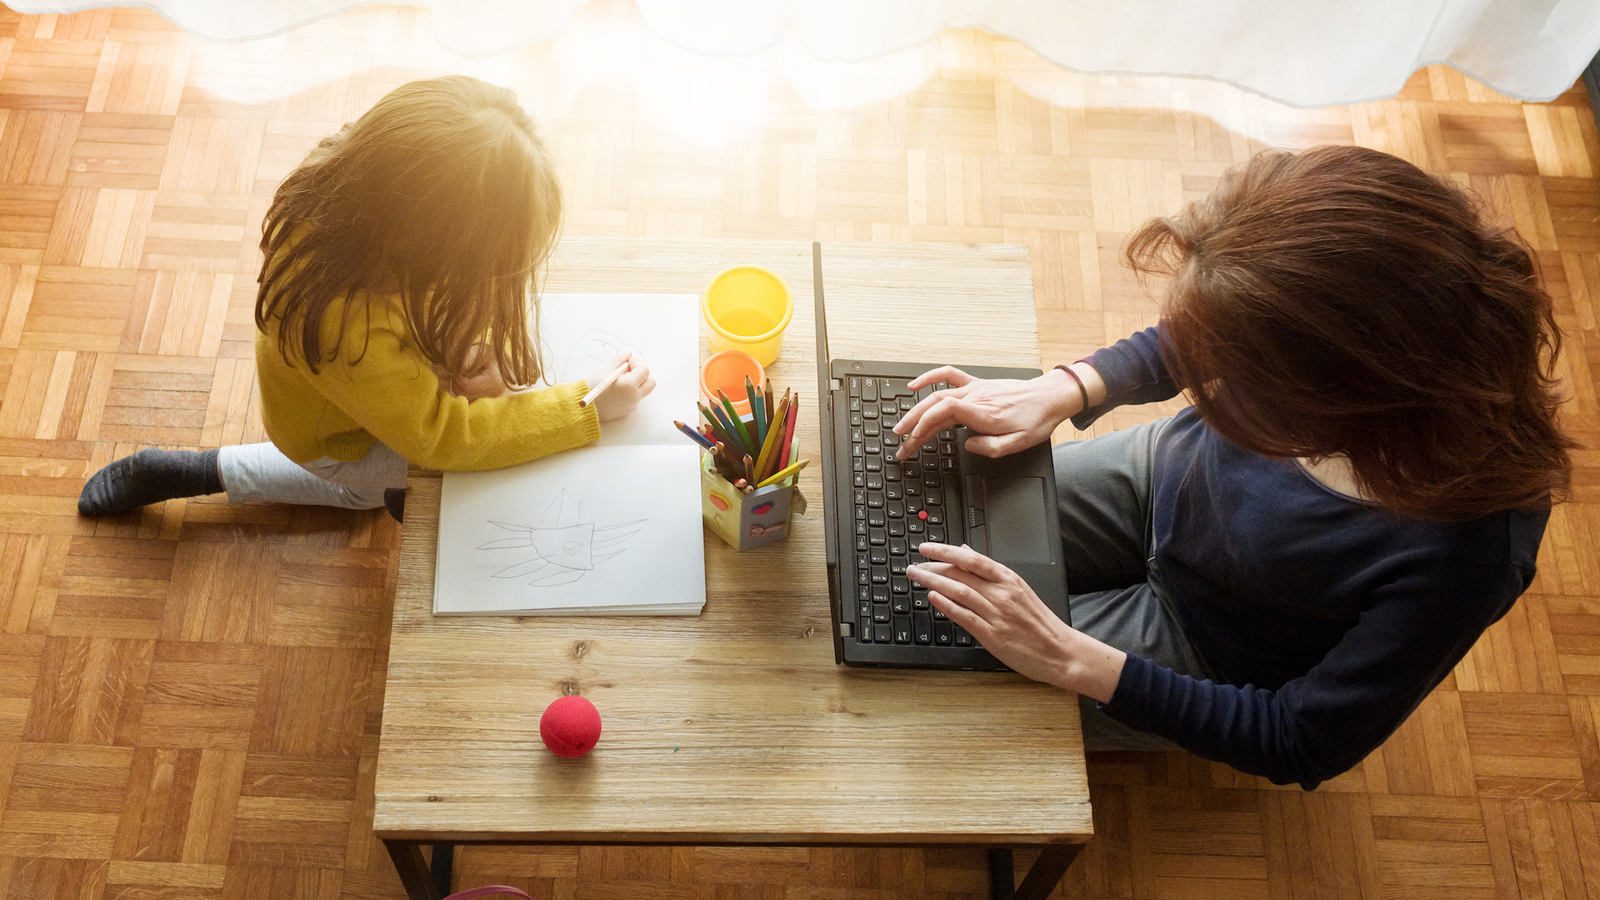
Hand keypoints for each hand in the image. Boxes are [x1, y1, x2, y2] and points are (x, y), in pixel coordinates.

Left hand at [451, 343, 508, 400]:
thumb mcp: (482, 351)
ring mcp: (492, 399)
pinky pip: (472, 401)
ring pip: (467, 400)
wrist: (510, 365)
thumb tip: (457, 368)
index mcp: (493, 380)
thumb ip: (469, 357)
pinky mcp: (490, 402)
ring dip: (460, 389)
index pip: (467, 386)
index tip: (456, 370)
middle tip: (456, 373)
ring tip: (462, 377)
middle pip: (465, 395)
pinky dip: (466, 393)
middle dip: (456, 384)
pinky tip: (467, 384)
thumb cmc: (495, 356)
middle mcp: (494, 393)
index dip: (457, 379)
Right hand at [587, 352, 655, 421]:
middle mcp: (634, 397)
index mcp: (629, 385)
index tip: (627, 362)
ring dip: (637, 383)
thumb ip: (620, 360)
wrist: (582, 408)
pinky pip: (635, 398)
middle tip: (630, 370)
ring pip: (643, 391)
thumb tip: (629, 353)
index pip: (644, 370)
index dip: (636, 363)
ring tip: (621, 379)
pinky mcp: (627, 411)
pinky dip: (631, 391)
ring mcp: (632, 405)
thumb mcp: (605, 369)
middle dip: (642, 374)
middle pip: (650, 382)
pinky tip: (618, 389)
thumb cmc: (591, 388)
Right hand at [893, 366, 1078, 459]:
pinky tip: (915, 386)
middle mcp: (975, 398)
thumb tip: (968, 445)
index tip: (914, 439)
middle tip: (901, 444)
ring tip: (902, 426)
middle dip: (913, 425)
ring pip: (936, 395)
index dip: (924, 424)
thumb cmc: (1036, 419)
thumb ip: (990, 448)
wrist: (1050, 397)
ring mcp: (974, 389)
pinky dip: (929, 378)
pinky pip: (949, 376)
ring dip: (915, 410)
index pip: (944, 412)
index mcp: (983, 413)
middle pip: (934, 406)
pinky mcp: (977, 385)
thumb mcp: (1018, 444)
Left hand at [907, 542, 1123, 701]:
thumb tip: (968, 552)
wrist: (1061, 651)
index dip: (947, 551)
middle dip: (933, 567)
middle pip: (961, 574)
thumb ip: (991, 571)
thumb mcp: (1018, 588)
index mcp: (1009, 580)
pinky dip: (947, 606)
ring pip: (960, 591)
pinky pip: (965, 617)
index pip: (972, 559)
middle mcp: (1002, 593)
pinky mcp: (993, 635)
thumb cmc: (1039, 622)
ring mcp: (997, 614)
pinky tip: (933, 598)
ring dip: (934, 582)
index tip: (927, 547)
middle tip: (914, 565)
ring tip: (916, 577)